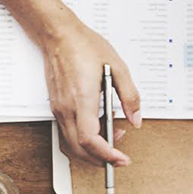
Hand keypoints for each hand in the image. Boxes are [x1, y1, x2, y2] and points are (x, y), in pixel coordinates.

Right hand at [40, 17, 141, 166]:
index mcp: (82, 98)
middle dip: (100, 159)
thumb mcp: (117, 67)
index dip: (106, 154)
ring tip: (113, 137)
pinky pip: (68, 132)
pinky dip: (83, 139)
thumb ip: (130, 96)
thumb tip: (136, 119)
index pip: (90, 139)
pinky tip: (99, 126)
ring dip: (92, 149)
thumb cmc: (84, 46)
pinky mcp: (56, 106)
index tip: (121, 158)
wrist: (58, 35)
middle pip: (78, 148)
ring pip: (72, 142)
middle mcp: (66, 108)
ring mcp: (58, 108)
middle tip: (119, 157)